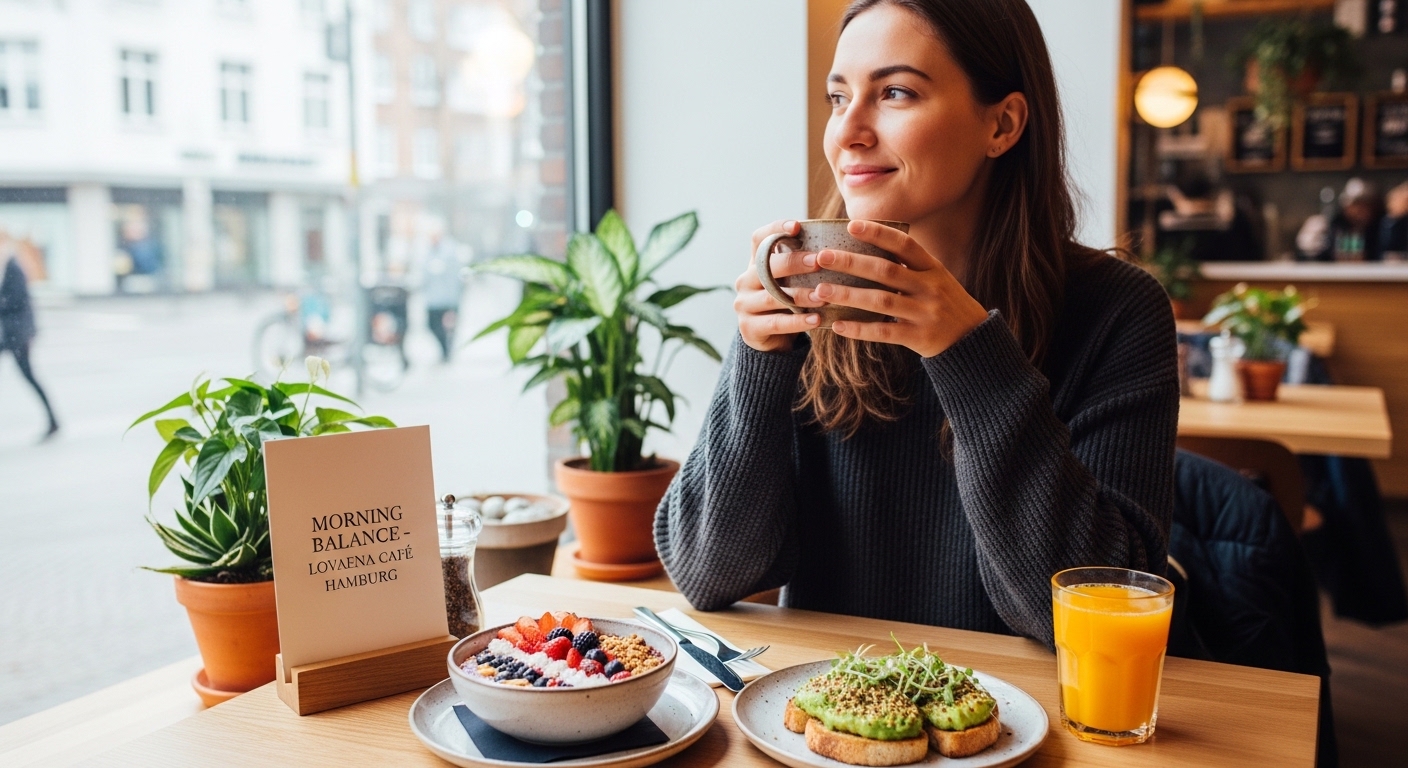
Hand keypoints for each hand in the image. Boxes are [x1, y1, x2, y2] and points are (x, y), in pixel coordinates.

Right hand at [734, 220, 823, 351]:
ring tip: (823, 295)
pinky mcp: (749, 328)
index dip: (775, 229)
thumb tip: (837, 246)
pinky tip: (817, 320)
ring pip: (772, 297)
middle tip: (818, 261)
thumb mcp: (791, 282)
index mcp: (755, 264)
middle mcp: (745, 281)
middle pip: (766, 266)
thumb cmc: (788, 304)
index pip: (759, 239)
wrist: (772, 342)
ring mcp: (744, 305)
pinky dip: (797, 321)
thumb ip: (802, 266)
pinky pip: (775, 323)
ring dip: (800, 295)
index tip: (797, 227)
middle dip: (793, 262)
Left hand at [802, 220, 988, 357]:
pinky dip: (859, 329)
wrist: (973, 340)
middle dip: (851, 262)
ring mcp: (924, 313)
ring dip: (848, 294)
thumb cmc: (945, 304)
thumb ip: (909, 266)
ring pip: (880, 301)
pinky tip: (837, 325)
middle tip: (822, 257)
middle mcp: (929, 287)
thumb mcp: (936, 279)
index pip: (904, 245)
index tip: (851, 225)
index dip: (878, 233)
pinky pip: (884, 331)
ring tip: (820, 290)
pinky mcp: (919, 337)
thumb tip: (867, 248)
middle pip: (885, 271)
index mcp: (933, 268)